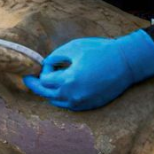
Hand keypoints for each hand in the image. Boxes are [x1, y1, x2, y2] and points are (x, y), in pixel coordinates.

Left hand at [23, 30, 153, 110]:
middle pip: (47, 95)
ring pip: (58, 102)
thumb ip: (56, 56)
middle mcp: (73, 96)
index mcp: (68, 81)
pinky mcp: (91, 106)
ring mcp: (83, 103)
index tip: (47, 63)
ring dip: (50, 93)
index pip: (45, 81)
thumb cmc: (100, 51)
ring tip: (47, 83)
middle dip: (37, 86)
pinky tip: (63, 88)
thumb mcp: (74, 47)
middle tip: (28, 80)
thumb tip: (47, 64)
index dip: (44, 70)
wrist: (126, 63)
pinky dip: (63, 97)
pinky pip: (70, 105)